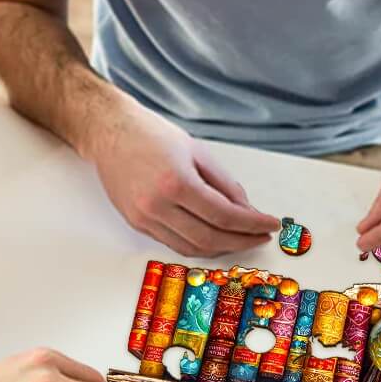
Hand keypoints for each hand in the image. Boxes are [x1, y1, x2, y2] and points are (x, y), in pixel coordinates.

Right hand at [82, 95, 278, 255]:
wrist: (110, 133)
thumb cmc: (152, 135)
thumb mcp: (198, 152)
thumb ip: (225, 185)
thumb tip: (247, 211)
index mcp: (176, 182)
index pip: (225, 215)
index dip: (252, 224)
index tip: (271, 225)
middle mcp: (157, 205)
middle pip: (210, 238)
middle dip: (241, 241)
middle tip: (260, 236)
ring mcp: (144, 218)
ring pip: (192, 248)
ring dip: (221, 248)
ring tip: (241, 239)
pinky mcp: (137, 223)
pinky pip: (174, 244)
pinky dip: (198, 245)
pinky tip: (215, 238)